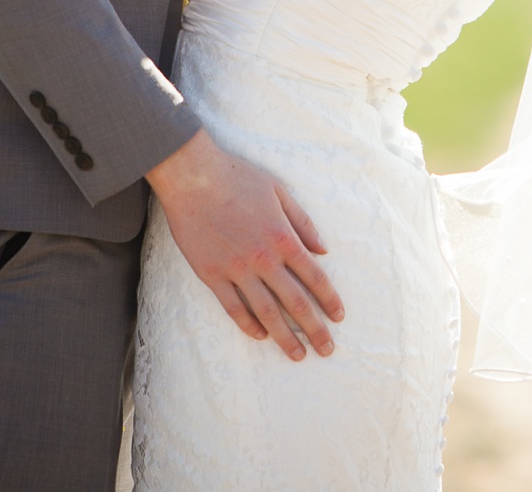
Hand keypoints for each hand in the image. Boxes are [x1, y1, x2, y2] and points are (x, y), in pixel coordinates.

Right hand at [146, 130, 343, 359]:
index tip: (338, 318)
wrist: (193, 176)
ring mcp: (236, 269)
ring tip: (298, 355)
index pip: (314, 276)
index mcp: (283, 237)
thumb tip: (323, 250)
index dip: (329, 299)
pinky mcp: (211, 274)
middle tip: (327, 349)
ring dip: (284, 337)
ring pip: (266, 311)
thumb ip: (303, 223)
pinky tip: (260, 336)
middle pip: (295, 301)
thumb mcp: (280, 191)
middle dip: (314, 328)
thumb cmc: (238, 178)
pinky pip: (232, 307)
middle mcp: (264, 258)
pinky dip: (247, 325)